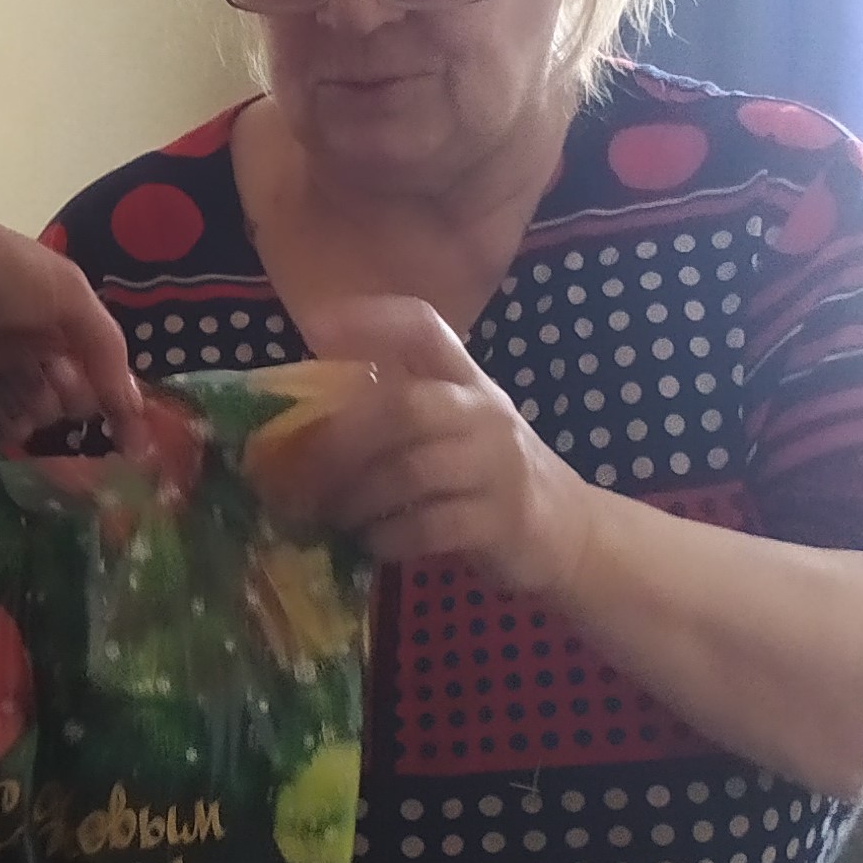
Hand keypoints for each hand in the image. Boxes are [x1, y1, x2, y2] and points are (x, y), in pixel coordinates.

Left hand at [0, 208, 146, 446]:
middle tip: (61, 384)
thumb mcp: (65, 291)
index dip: (117, 389)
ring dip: (47, 409)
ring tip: (35, 400)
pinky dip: (16, 422)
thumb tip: (130, 402)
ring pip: (43, 402)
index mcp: (62, 299)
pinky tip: (14, 424)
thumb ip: (104, 344)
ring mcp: (2, 359)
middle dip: (78, 392)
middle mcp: (35, 330)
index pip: (103, 353)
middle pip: (76, 382)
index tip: (132, 433)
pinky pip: (6, 412)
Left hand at [247, 294, 594, 598]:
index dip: (370, 320)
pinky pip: (428, 526)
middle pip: (403, 406)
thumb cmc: (483, 473)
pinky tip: (369, 543)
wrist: (567, 530)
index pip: (424, 327)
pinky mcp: (501, 521)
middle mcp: (483, 413)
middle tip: (295, 475)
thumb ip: (393, 409)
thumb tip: (297, 418)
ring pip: (409, 471)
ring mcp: (497, 466)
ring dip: (355, 498)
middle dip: (338, 441)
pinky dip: (386, 536)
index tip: (315, 328)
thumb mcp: (451, 426)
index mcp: (465, 380)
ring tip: (326, 515)